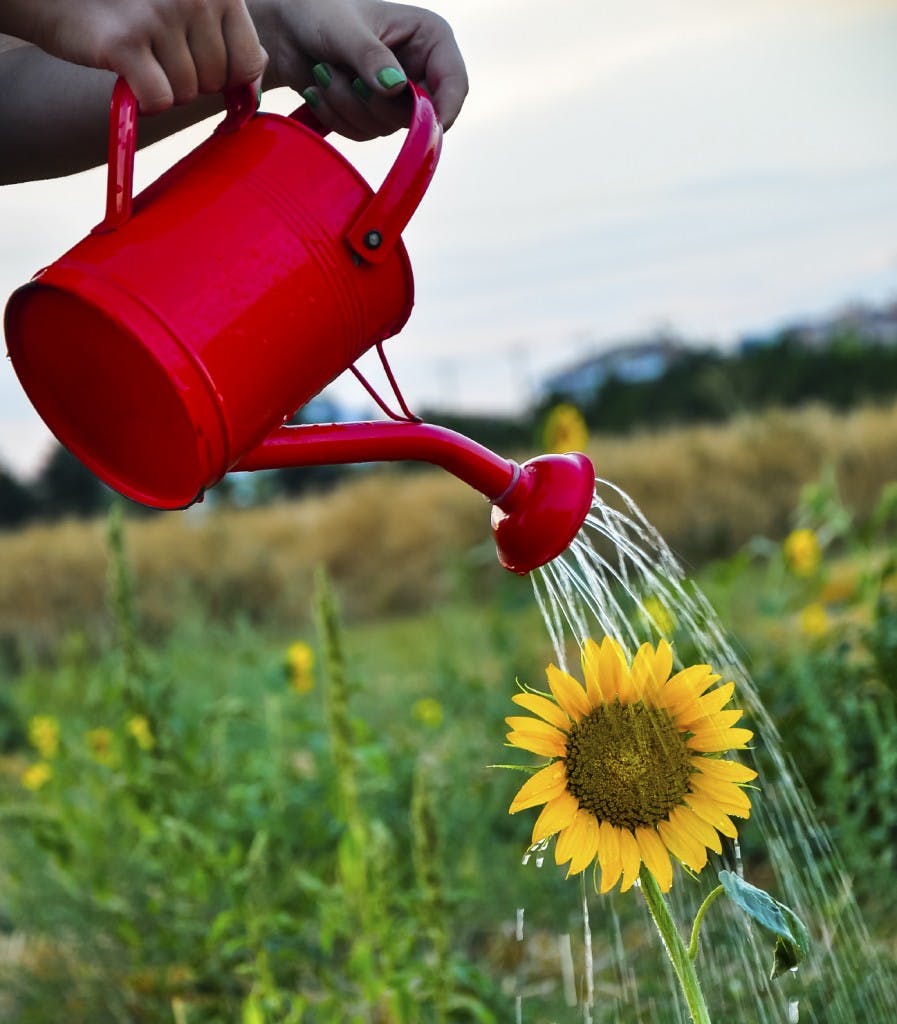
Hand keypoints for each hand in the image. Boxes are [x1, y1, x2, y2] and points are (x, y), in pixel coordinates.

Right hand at [0, 0, 266, 112]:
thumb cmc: (129, 4)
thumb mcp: (185, 6)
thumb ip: (227, 33)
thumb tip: (258, 76)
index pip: (249, 61)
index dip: (227, 78)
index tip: (201, 68)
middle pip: (217, 81)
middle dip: (192, 82)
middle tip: (160, 56)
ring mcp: (159, 14)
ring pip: (188, 93)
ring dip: (165, 89)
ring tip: (141, 58)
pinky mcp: (125, 41)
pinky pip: (160, 100)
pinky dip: (145, 101)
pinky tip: (130, 79)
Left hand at [250, 0, 467, 138]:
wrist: (286, 33)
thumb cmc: (317, 13)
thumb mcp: (344, 29)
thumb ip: (370, 57)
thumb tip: (396, 88)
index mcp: (429, 38)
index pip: (454, 82)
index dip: (444, 109)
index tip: (423, 126)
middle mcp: (420, 70)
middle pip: (419, 115)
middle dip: (373, 103)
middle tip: (339, 74)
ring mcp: (398, 97)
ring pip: (386, 127)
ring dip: (346, 105)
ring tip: (323, 72)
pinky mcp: (376, 115)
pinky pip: (364, 133)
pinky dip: (337, 115)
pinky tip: (321, 90)